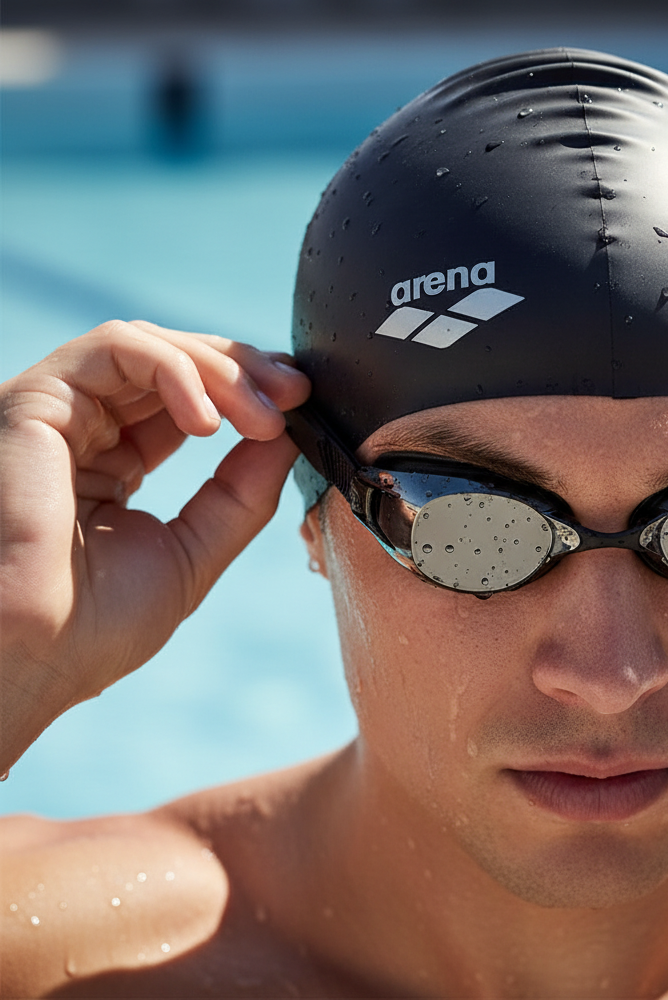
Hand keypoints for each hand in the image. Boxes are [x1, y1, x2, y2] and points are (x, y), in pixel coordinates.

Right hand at [0, 321, 310, 772]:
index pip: (187, 396)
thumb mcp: (194, 550)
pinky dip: (176, 370)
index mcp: (114, 459)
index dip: (246, 390)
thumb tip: (288, 435)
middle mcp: (84, 427)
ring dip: (221, 369)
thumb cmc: (94, 625)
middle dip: (245, 370)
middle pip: (173, 360)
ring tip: (264, 416)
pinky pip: (117, 348)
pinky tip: (209, 421)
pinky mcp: (37, 400)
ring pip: (150, 344)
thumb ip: (241, 492)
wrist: (31, 658)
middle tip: (296, 395)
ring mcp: (59, 410)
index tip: (300, 403)